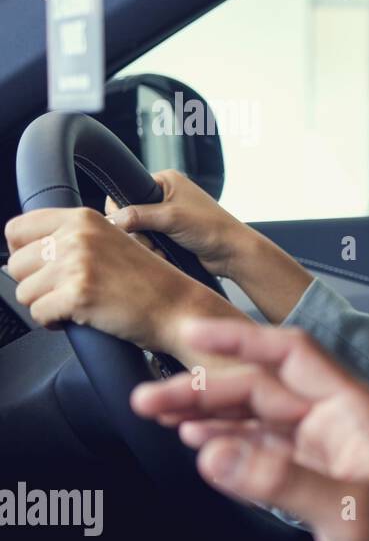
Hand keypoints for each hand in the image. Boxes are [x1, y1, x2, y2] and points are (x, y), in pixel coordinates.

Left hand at [4, 207, 233, 354]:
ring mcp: (77, 265)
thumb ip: (73, 238)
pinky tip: (79, 317)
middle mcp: (77, 236)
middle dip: (35, 284)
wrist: (180, 308)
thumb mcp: (112, 242)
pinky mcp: (79, 295)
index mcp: (83, 218)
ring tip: (75, 304)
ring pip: (23, 292)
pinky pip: (38, 314)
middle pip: (15, 264)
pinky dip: (54, 322)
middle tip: (65, 291)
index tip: (39, 268)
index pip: (17, 229)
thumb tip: (26, 253)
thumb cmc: (150, 282)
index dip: (23, 253)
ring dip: (45, 304)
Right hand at [108, 169, 312, 325]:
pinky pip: (148, 243)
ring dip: (145, 245)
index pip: (125, 190)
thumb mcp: (171, 217)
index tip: (127, 225)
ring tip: (160, 251)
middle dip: (136, 233)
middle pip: (129, 214)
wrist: (233, 253)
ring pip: (137, 232)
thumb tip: (111, 220)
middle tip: (149, 241)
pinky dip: (153, 251)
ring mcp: (166, 217)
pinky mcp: (169, 235)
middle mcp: (164, 196)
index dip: (122, 210)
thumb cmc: (212, 228)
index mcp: (164, 181)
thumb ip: (138, 215)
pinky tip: (165, 256)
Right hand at [130, 320, 368, 540]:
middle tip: (149, 399)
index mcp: (352, 410)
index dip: (242, 341)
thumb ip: (284, 484)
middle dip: (204, 389)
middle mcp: (334, 420)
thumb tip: (216, 456)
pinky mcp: (310, 474)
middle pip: (259, 388)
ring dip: (208, 413)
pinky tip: (197, 441)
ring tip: (158, 413)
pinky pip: (259, 447)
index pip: (290, 356)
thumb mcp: (353, 514)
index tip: (194, 335)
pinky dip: (226, 442)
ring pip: (254, 416)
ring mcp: (321, 446)